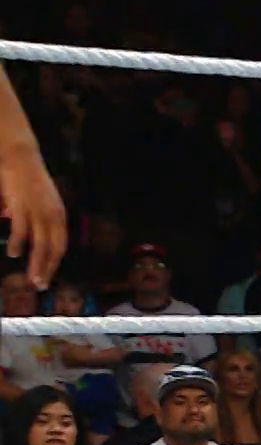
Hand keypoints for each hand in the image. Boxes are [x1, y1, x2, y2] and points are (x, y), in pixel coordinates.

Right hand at [0, 142, 67, 289]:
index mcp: (59, 216)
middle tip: (40, 285)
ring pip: (39, 244)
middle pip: (52, 249)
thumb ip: (41, 222)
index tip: (48, 277)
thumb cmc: (30, 182)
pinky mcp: (23, 207)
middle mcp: (53, 216)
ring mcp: (38, 212)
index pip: (60, 246)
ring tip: (31, 278)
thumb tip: (35, 240)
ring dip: (35, 263)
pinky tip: (14, 254)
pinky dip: (19, 244)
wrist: (21, 159)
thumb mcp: (43, 204)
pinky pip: (22, 230)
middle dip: (46, 269)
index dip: (54, 263)